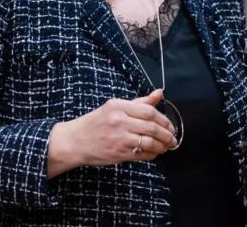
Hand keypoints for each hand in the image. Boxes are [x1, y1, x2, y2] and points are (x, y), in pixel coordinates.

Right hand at [47, 89, 177, 177]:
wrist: (74, 141)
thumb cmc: (94, 123)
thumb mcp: (113, 107)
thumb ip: (139, 102)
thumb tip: (159, 93)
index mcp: (118, 106)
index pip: (149, 111)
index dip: (164, 119)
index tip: (169, 125)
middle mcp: (119, 121)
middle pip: (152, 127)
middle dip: (167, 134)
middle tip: (172, 138)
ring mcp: (119, 138)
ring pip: (150, 142)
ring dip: (162, 146)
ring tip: (165, 147)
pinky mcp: (119, 153)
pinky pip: (143, 154)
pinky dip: (152, 154)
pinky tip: (153, 152)